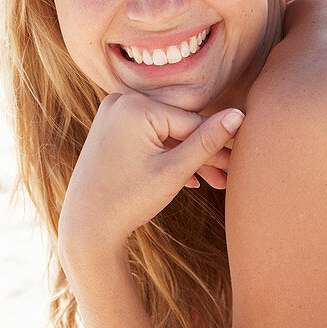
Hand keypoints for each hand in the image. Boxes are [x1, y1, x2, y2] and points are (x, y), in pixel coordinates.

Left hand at [58, 92, 243, 259]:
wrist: (85, 226)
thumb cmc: (129, 200)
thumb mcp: (174, 170)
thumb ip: (207, 141)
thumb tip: (239, 115)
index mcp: (136, 105)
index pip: (191, 123)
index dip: (218, 146)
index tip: (241, 162)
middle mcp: (121, 101)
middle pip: (178, 126)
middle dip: (204, 154)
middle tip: (231, 176)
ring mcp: (113, 114)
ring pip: (165, 133)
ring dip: (188, 158)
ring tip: (216, 183)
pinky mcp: (110, 128)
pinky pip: (148, 137)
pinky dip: (165, 156)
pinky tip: (189, 180)